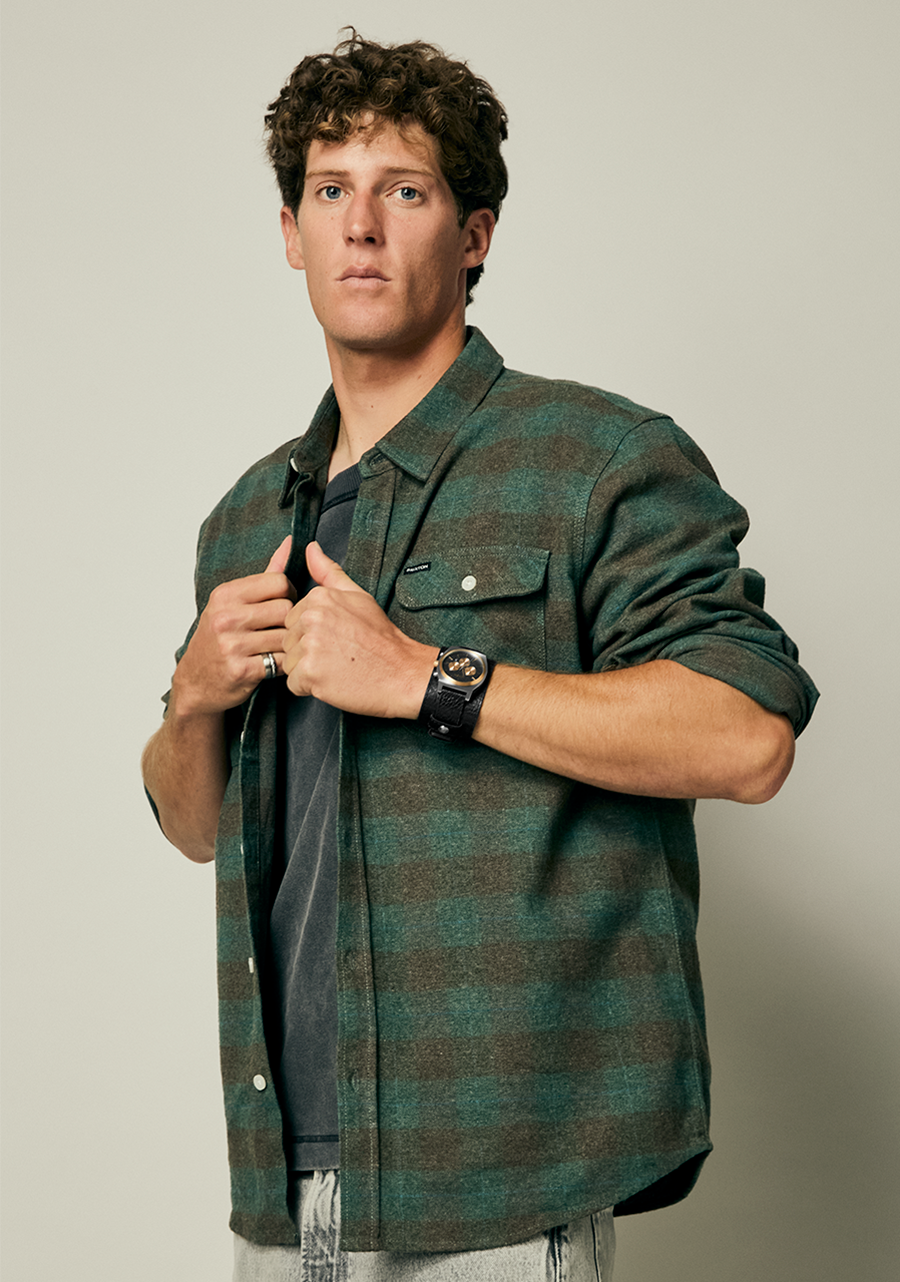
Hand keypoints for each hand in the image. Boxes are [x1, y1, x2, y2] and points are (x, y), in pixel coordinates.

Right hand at [170, 536, 296, 716]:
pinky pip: (280, 662)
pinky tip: (274, 664)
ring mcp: (232, 644)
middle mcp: (226, 617)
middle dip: (290, 621)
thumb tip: (291, 542)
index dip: (289, 594)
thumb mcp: (233, 601)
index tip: (283, 605)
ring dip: (288, 644)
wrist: (196, 680)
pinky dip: (283, 665)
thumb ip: (266, 574)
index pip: (279, 582)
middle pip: (286, 609)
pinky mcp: (241, 670)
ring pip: (286, 636)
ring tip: (279, 647)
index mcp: (226, 594)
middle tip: (283, 629)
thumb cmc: (219, 637)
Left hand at [283, 541, 435, 717]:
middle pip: (288, 642)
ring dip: (308, 671)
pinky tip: (333, 681)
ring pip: (289, 663)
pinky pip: (294, 684)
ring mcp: (310, 645)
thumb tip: (311, 548)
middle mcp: (311, 618)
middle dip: (307, 653)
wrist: (401, 673)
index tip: (336, 638)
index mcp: (319, 598)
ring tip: (336, 668)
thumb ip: (329, 572)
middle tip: (338, 655)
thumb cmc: (381, 639)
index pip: (293, 620)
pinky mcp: (310, 672)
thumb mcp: (358, 596)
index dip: (311, 634)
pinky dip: (310, 688)